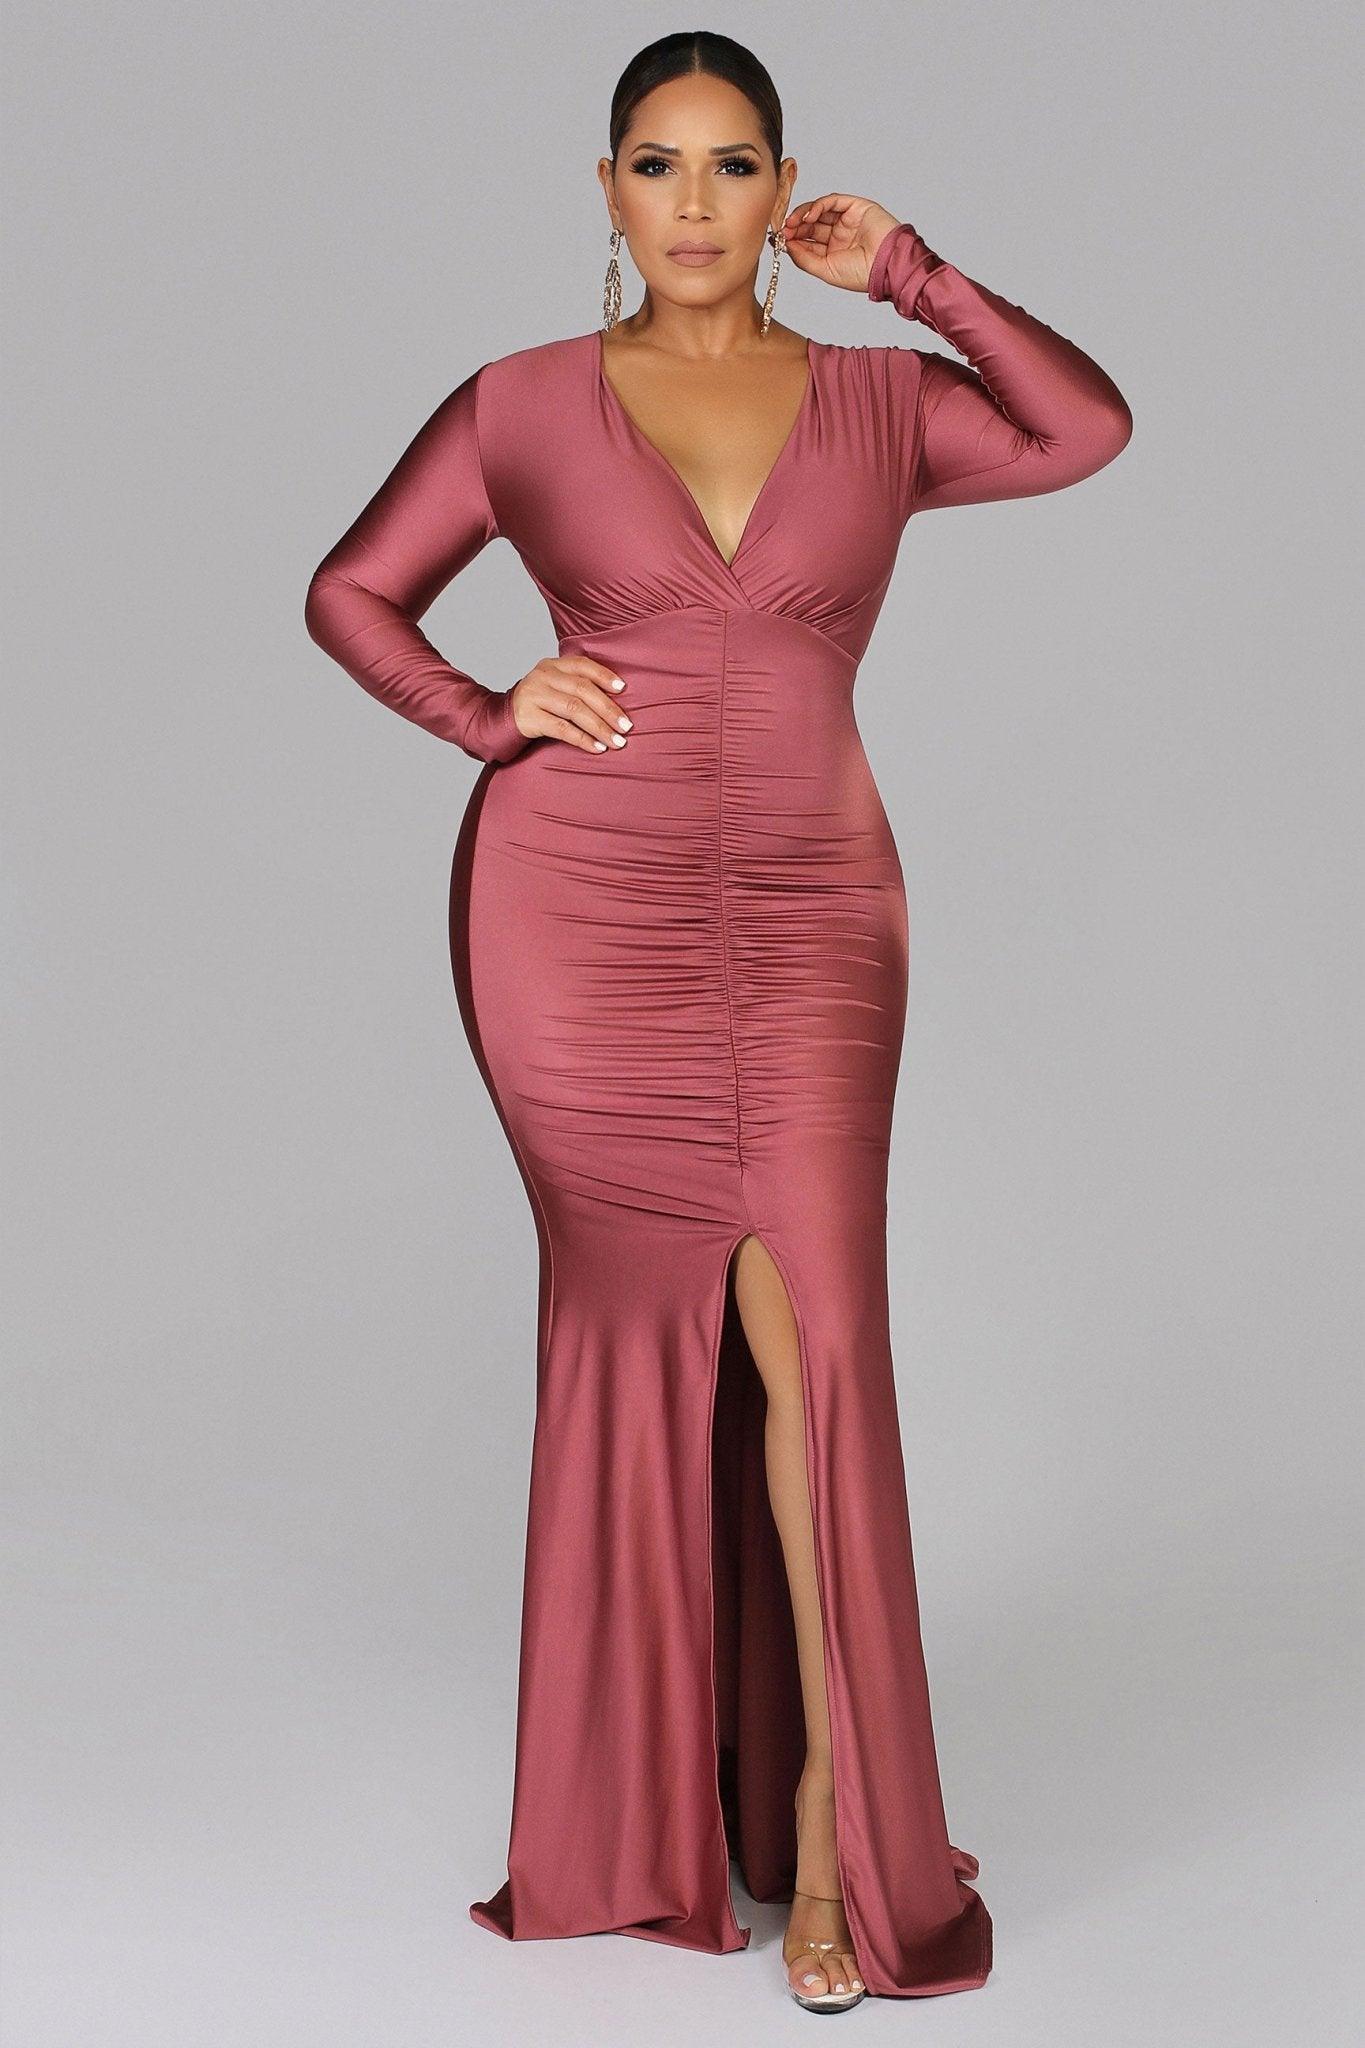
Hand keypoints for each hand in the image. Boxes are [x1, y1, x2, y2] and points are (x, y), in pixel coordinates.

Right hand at [510, 657, 631, 753]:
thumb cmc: (539, 703)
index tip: (623, 689)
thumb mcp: (554, 686)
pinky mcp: (529, 718)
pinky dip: (583, 739)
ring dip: (599, 727)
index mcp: (552, 665)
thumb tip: (617, 697)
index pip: (582, 665)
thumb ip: (577, 684)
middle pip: (582, 690)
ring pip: (574, 710)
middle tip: (626, 726)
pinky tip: (597, 747)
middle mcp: (542, 677)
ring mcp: (534, 696)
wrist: (501, 718)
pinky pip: (562, 729)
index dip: (604, 675)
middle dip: (608, 709)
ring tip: (616, 741)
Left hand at [780, 195, 901, 292]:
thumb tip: (786, 245)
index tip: (779, 239)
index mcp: (832, 253)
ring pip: (819, 211)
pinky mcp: (855, 207)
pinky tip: (808, 215)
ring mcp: (847, 220)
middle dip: (795, 226)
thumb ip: (804, 258)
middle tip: (783, 229)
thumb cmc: (861, 274)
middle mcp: (838, 235)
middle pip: (810, 224)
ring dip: (803, 214)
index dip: (792, 239)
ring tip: (792, 223)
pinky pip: (832, 201)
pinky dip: (818, 205)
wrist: (887, 266)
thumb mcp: (825, 270)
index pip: (807, 241)